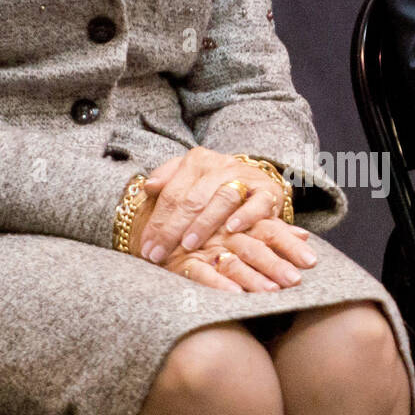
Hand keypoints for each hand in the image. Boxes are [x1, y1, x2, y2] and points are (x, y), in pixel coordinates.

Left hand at [133, 147, 299, 264]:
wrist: (259, 180)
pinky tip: (231, 230)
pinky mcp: (269, 192)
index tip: (146, 247)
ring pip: (221, 199)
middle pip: (192, 198)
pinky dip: (244, 216)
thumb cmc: (216, 185)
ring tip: (188, 245)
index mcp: (198, 161)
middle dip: (172, 229)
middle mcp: (221, 165)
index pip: (172, 192)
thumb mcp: (189, 178)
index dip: (157, 221)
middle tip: (159, 253)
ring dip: (203, 224)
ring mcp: (246, 178)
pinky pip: (256, 204)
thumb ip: (168, 179)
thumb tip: (148, 186)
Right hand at [160, 218, 317, 291]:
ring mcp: (203, 247)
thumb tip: (305, 235)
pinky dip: (218, 284)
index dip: (290, 244)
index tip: (311, 260)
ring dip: (252, 278)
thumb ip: (272, 229)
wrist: (157, 222)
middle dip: (275, 264)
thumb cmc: (207, 226)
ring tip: (272, 292)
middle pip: (253, 247)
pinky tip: (235, 296)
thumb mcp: (241, 224)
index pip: (270, 229)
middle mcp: (223, 233)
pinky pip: (201, 274)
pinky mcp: (183, 262)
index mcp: (239, 222)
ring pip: (231, 261)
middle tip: (295, 281)